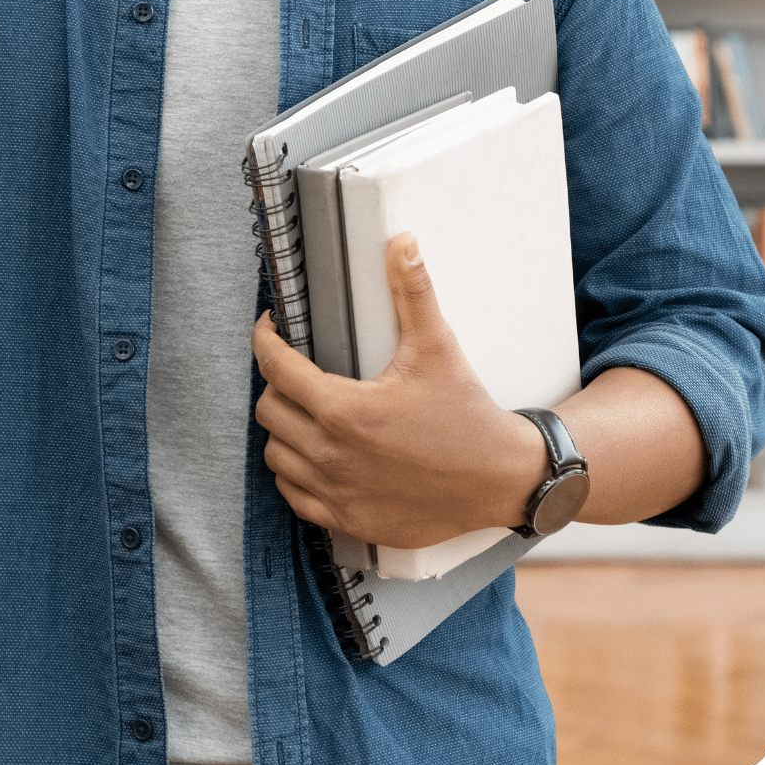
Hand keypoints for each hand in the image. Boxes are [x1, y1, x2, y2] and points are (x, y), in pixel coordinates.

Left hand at [251, 232, 547, 548]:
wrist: (500, 479)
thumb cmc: (467, 413)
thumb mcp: (438, 346)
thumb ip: (413, 291)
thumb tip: (403, 244)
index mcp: (345, 410)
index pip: (277, 368)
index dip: (265, 339)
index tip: (270, 327)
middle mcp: (333, 455)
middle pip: (269, 411)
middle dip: (275, 382)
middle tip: (294, 368)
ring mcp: (338, 493)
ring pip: (276, 455)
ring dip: (282, 429)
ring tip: (303, 408)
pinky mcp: (348, 520)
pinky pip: (295, 497)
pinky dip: (295, 473)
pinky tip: (314, 454)